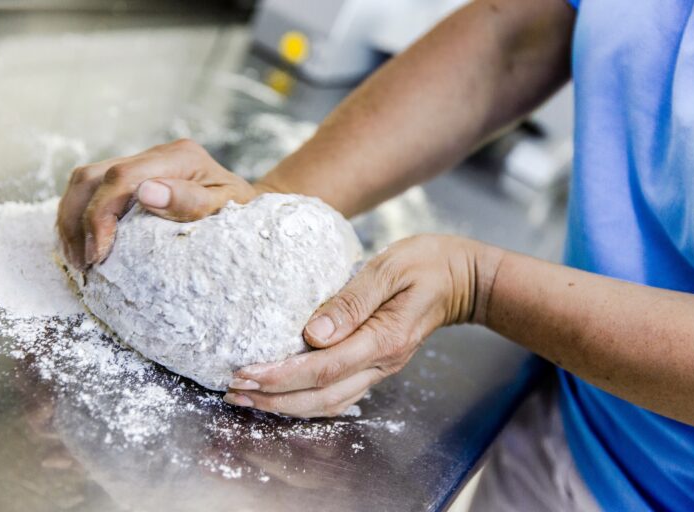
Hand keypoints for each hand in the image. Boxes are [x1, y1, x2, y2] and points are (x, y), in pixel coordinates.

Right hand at [57, 138, 261, 269]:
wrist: (249, 207)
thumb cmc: (242, 215)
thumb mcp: (228, 208)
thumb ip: (191, 202)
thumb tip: (147, 192)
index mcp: (180, 157)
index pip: (121, 178)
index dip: (100, 216)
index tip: (98, 254)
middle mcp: (156, 154)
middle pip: (93, 175)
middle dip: (76, 220)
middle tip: (83, 263)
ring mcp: (142, 163)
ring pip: (85, 180)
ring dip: (71, 219)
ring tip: (78, 259)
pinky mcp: (133, 176)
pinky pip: (92, 190)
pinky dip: (79, 217)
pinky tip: (82, 245)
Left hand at [225, 234, 503, 417]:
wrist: (461, 279)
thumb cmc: (426, 264)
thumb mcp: (389, 268)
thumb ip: (351, 300)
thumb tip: (311, 333)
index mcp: (384, 339)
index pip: (323, 369)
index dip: (280, 376)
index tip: (244, 372)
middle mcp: (382, 363)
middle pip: (320, 397)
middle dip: (273, 398)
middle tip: (233, 392)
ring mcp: (380, 369)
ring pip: (328, 404)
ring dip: (284, 406)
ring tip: (247, 397)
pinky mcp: (376, 367)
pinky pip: (337, 395)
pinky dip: (304, 401)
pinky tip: (281, 394)